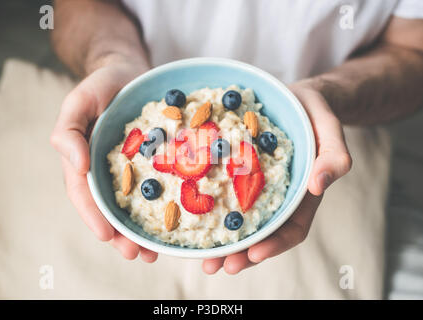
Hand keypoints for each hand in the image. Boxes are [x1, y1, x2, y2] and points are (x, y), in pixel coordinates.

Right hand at [50, 59, 158, 262]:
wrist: (130, 72)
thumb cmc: (101, 86)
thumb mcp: (78, 101)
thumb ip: (68, 130)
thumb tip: (77, 166)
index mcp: (84, 162)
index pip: (85, 195)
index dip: (94, 218)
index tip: (108, 236)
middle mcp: (108, 172)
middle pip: (111, 210)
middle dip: (122, 235)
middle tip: (138, 254)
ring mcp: (133, 170)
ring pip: (135, 206)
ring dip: (144, 231)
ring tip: (156, 251)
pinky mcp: (155, 164)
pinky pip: (160, 187)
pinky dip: (168, 206)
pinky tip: (181, 220)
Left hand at [202, 83, 351, 274]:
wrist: (294, 97)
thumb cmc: (314, 113)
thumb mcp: (329, 128)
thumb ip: (334, 155)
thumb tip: (319, 186)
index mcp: (301, 193)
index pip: (292, 228)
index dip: (275, 245)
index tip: (254, 255)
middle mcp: (277, 196)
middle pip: (261, 233)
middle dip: (241, 253)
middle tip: (217, 266)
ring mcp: (255, 186)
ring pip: (239, 220)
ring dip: (222, 241)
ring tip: (202, 257)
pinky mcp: (237, 171)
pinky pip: (222, 193)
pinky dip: (210, 209)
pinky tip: (190, 214)